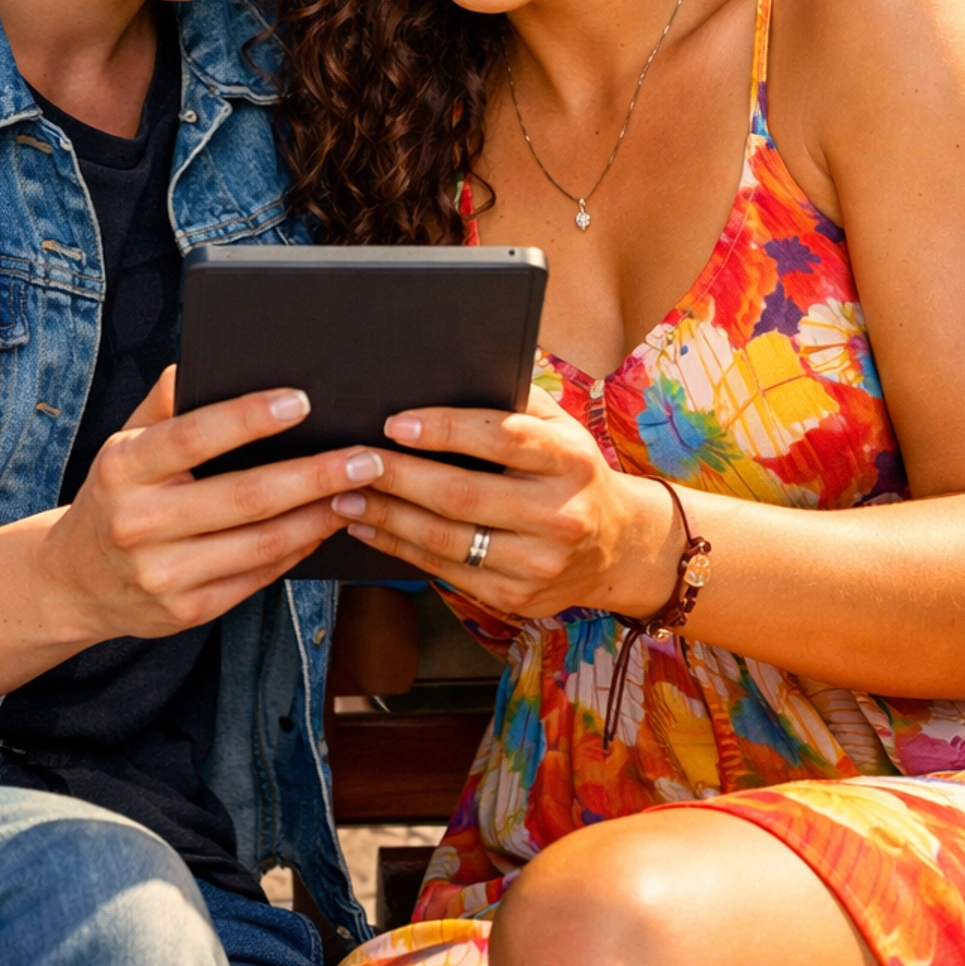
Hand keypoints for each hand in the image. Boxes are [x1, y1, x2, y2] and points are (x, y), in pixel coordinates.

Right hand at [40, 366, 384, 640]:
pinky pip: (258, 576)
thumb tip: (205, 357)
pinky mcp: (187, 611)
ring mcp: (163, 574)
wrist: (71, 583)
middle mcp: (139, 523)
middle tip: (365, 457)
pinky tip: (325, 525)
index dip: (248, 417)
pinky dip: (299, 549)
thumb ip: (164, 403)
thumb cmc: (114, 496)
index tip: (302, 400)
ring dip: (320, 516)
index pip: (192, 437)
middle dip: (314, 475)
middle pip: (245, 497)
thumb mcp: (123, 444)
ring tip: (358, 491)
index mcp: (123, 468)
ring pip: (262, 542)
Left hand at [328, 387, 678, 620]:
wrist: (620, 547)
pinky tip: (369, 528)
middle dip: (399, 477)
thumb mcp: (562, 426)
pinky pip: (446, 572)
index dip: (445, 429)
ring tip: (345, 497)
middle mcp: (559, 514)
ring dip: (387, 518)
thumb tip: (449, 368)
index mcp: (569, 459)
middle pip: (462, 495)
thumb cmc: (571, 470)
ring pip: (447, 540)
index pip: (502, 438)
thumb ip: (515, 399)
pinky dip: (400, 548)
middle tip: (353, 461)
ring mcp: (539, 563)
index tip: (395, 422)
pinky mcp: (517, 597)